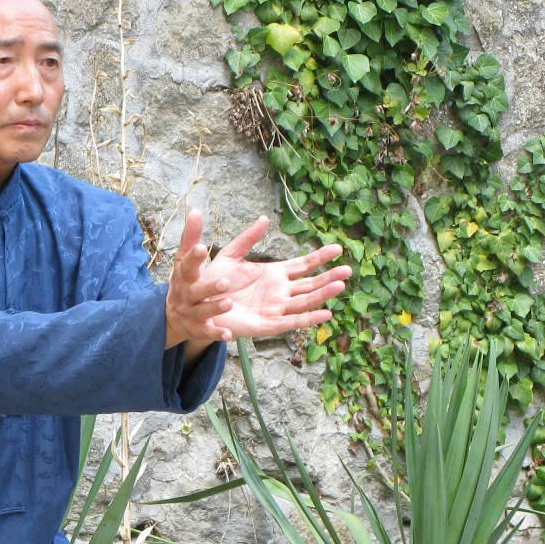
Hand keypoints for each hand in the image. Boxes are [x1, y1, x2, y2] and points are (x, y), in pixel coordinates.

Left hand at [164, 211, 349, 348]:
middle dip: (329, 277)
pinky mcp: (265, 325)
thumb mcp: (230, 255)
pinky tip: (325, 314)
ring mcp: (274, 308)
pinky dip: (308, 319)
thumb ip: (247, 239)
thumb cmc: (213, 281)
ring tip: (340, 285)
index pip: (302, 265)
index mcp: (273, 274)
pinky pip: (290, 322)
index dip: (320, 258)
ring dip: (322, 295)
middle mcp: (278, 292)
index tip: (337, 248)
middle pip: (310, 284)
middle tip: (348, 269)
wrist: (196, 305)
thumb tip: (265, 219)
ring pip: (304, 302)